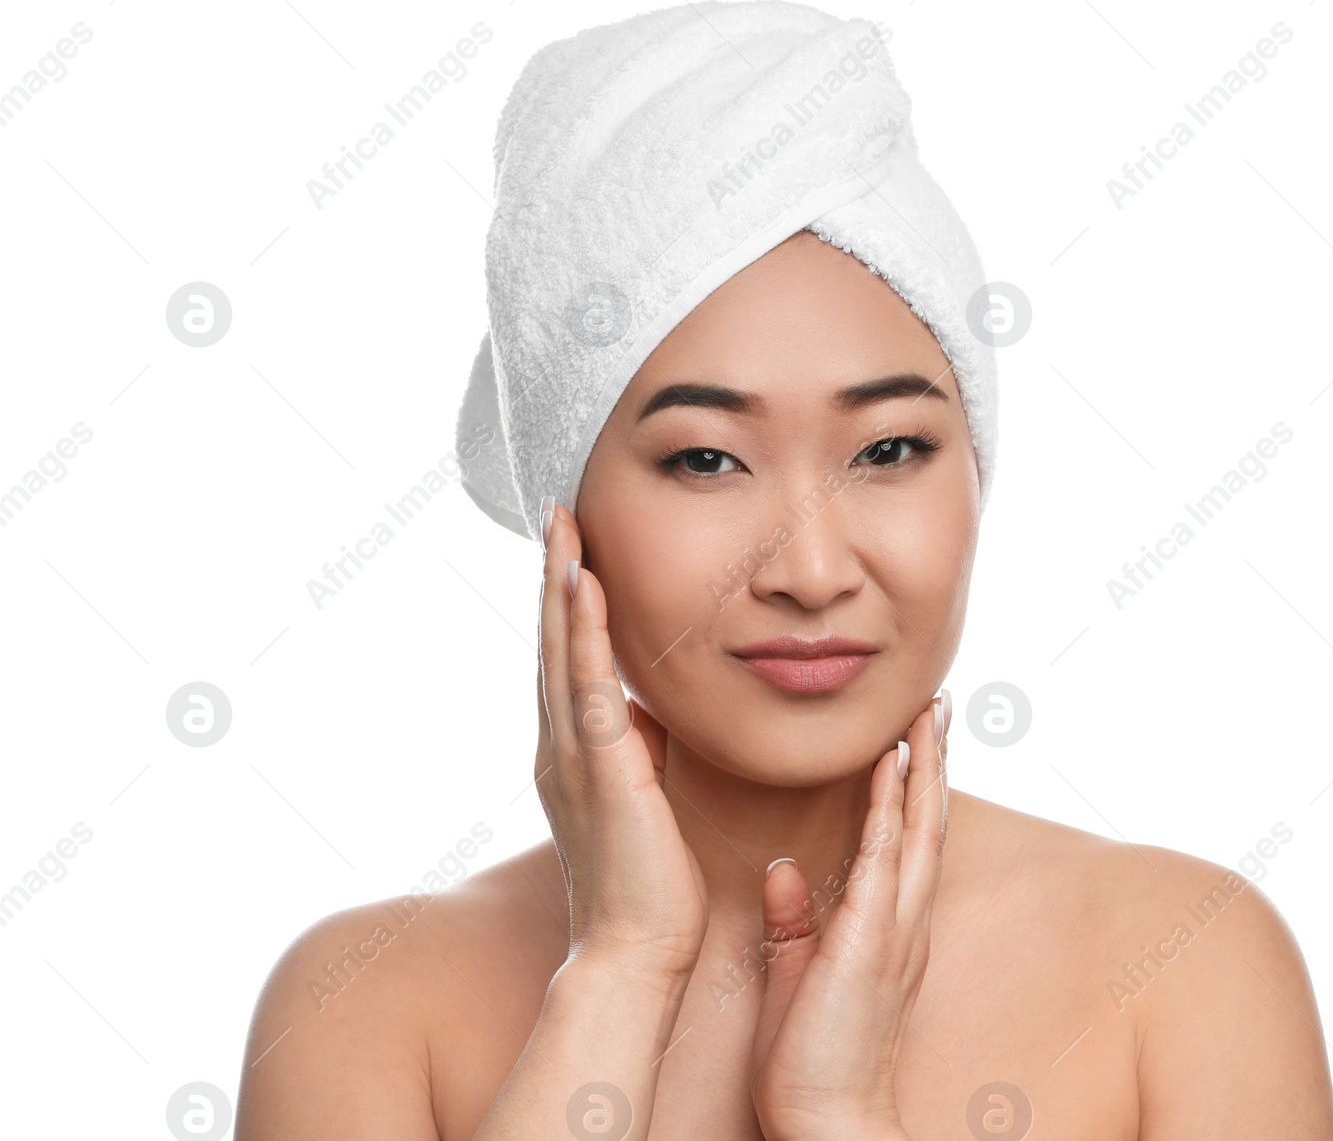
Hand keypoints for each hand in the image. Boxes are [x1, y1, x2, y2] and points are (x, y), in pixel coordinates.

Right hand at [534, 500, 709, 980]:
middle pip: (551, 642)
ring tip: (565, 526)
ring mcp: (573, 755)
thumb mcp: (638, 800)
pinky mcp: (599, 766)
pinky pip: (587, 682)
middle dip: (554, 577)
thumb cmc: (646, 883)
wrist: (636, 950)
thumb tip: (645, 716)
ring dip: (561, 584)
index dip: (564, 604)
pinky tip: (585, 582)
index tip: (572, 550)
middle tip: (557, 515)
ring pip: (560, 650)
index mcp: (571, 755)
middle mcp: (560, 747)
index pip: (564, 662)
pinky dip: (582, 629)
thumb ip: (633, 753)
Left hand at [748, 689, 950, 1140]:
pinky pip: (887, 854)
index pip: (907, 842)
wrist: (826, 1121)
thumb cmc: (811, 1058)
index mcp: (889, 929)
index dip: (913, 788)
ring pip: (918, 827)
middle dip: (933, 761)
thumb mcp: (799, 974)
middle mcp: (905, 921)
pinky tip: (893, 762)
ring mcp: (895, 927)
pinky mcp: (872, 936)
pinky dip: (893, 804)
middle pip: (926, 823)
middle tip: (937, 702)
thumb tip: (783, 870)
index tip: (914, 738)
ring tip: (928, 709)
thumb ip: (795, 920)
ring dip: (924, 766)